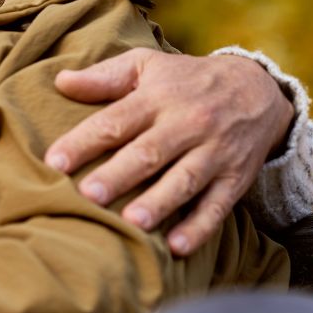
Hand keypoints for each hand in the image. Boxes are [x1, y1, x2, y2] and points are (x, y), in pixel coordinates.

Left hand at [47, 49, 293, 255]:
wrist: (258, 88)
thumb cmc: (186, 80)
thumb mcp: (147, 66)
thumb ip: (104, 77)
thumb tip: (60, 81)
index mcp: (158, 98)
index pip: (116, 121)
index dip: (84, 141)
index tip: (54, 162)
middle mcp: (187, 124)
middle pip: (149, 152)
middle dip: (119, 174)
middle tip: (88, 195)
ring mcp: (214, 152)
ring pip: (184, 180)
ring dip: (158, 202)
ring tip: (131, 223)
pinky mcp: (236, 178)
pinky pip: (218, 205)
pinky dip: (199, 227)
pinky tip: (176, 247)